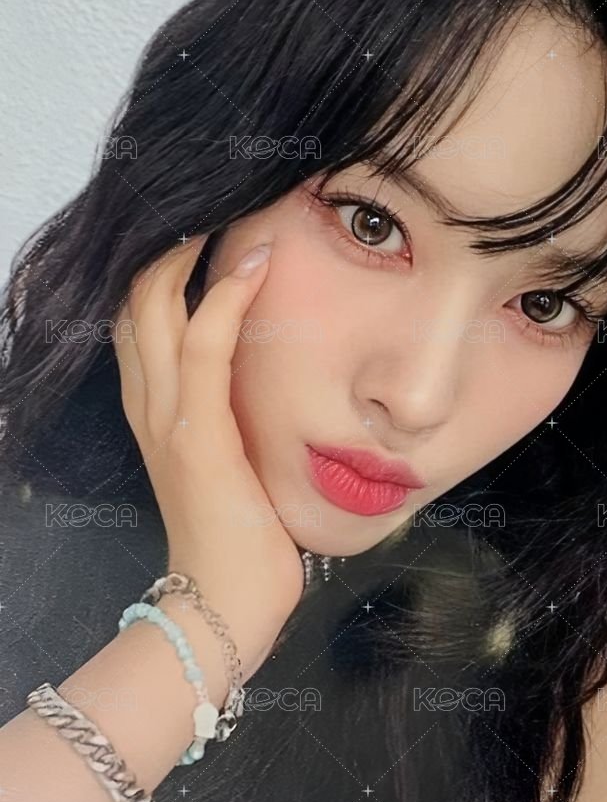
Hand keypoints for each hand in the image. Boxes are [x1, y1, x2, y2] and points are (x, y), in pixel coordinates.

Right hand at [112, 235, 305, 677]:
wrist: (224, 602)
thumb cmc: (241, 532)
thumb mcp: (233, 458)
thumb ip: (234, 413)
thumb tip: (276, 373)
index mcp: (155, 408)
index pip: (141, 316)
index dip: (161, 264)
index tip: (203, 221)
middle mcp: (147, 405)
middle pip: (134, 299)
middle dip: (166, 243)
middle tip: (214, 199)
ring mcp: (166, 419)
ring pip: (154, 309)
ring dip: (188, 253)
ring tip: (228, 208)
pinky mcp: (196, 436)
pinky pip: (201, 348)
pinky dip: (224, 300)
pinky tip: (253, 263)